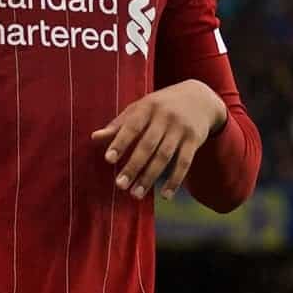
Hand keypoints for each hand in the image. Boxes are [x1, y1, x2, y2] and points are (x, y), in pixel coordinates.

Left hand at [91, 79, 227, 200]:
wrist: (199, 97)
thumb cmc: (161, 105)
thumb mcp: (140, 108)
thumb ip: (118, 124)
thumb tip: (93, 137)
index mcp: (148, 107)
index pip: (132, 126)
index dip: (120, 143)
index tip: (108, 159)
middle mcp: (165, 117)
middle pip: (147, 145)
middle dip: (133, 166)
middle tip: (120, 185)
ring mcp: (181, 128)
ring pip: (164, 156)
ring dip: (150, 177)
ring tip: (136, 194)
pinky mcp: (194, 140)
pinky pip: (185, 163)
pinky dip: (175, 180)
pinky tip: (165, 195)